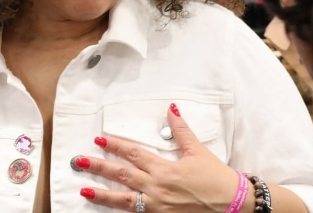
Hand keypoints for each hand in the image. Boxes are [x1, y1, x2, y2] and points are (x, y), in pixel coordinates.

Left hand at [74, 103, 245, 211]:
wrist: (233, 205)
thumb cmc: (216, 179)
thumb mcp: (197, 152)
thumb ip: (181, 131)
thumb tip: (171, 109)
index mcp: (164, 169)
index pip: (133, 154)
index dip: (115, 146)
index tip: (99, 139)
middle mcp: (157, 188)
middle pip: (122, 175)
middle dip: (99, 168)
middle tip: (79, 162)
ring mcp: (156, 207)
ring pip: (123, 200)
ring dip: (102, 196)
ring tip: (83, 191)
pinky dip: (120, 211)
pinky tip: (108, 209)